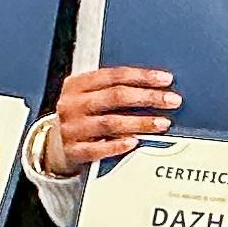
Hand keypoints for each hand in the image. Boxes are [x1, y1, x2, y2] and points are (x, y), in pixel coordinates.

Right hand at [44, 67, 177, 174]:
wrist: (56, 145)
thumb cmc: (82, 116)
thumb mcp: (91, 95)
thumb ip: (115, 89)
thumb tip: (156, 88)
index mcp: (77, 84)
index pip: (114, 75)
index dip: (143, 76)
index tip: (165, 80)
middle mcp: (72, 104)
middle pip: (115, 97)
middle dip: (148, 97)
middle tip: (171, 101)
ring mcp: (72, 128)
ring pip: (111, 123)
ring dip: (140, 123)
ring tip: (161, 123)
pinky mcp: (74, 151)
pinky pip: (98, 149)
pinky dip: (118, 146)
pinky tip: (135, 142)